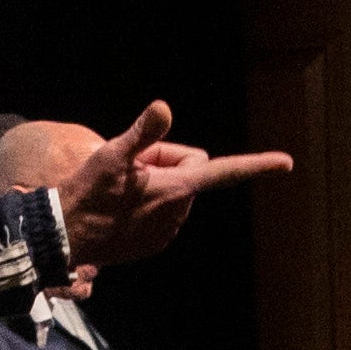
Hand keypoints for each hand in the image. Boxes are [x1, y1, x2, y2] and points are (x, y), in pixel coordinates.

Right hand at [51, 104, 292, 266]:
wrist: (64, 236)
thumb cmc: (86, 193)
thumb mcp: (112, 155)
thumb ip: (144, 133)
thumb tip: (165, 107)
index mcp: (177, 189)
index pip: (225, 170)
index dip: (258, 164)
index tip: (286, 162)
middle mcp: (178, 213)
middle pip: (189, 171)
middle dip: (166, 162)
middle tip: (129, 168)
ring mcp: (166, 231)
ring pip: (174, 191)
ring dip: (155, 183)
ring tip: (120, 190)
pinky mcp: (154, 242)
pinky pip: (162, 211)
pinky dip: (147, 203)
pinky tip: (120, 207)